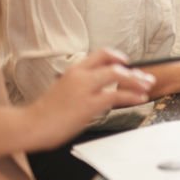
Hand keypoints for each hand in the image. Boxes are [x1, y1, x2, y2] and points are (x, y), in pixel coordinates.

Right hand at [25, 49, 154, 150]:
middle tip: (146, 77)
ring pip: (118, 76)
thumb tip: (101, 91)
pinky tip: (139, 98)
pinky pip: (116, 95)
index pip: (100, 54)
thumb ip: (82, 88)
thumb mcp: (64, 92)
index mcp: (74, 71)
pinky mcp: (89, 104)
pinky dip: (132, 95)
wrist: (31, 124)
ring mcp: (85, 88)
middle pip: (114, 64)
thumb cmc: (46, 114)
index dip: (117, 56)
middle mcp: (80, 75)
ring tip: (148, 86)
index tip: (127, 62)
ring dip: (137, 80)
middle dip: (134, 71)